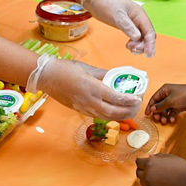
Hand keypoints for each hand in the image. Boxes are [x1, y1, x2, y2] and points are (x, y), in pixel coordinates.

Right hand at [27, 55, 141, 118]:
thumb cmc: (66, 69)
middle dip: (128, 111)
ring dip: (121, 116)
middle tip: (137, 105)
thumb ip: (103, 74)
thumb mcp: (88, 68)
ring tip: (130, 110)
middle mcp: (90, 101)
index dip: (129, 100)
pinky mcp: (80, 111)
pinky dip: (110, 116)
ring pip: (107, 117)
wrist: (47, 77)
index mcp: (93, 88)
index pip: (116, 98)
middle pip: (114, 112)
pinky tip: (115, 111)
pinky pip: (98, 116)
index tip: (138, 98)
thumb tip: (116, 75)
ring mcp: (84, 108)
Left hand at [81, 0, 155, 55]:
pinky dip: (134, 43)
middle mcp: (138, 18)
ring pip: (142, 37)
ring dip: (138, 45)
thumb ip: (127, 26)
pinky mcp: (127, 25)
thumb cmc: (105, 4)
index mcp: (139, 14)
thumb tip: (137, 37)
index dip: (150, 44)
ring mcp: (133, 22)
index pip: (149, 31)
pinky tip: (128, 45)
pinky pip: (135, 37)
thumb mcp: (116, 15)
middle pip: (147, 36)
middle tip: (133, 49)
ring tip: (129, 47)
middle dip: (143, 45)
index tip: (148, 54)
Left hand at [136, 154, 185, 185]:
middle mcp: (147, 175)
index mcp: (150, 163)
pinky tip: (162, 183)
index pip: (138, 162)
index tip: (145, 162)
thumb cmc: (181, 167)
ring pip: (142, 181)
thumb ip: (158, 157)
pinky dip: (153, 185)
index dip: (141, 161)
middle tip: (151, 169)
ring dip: (146, 178)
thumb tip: (150, 157)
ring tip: (158, 176)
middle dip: (142, 170)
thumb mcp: (170, 157)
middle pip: (138, 172)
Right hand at [145, 83, 185, 124]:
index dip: (150, 106)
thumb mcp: (170, 101)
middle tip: (157, 119)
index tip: (147, 113)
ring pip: (165, 110)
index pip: (154, 98)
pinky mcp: (179, 106)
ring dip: (164, 116)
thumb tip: (152, 109)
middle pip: (159, 105)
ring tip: (165, 121)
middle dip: (158, 113)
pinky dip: (171, 116)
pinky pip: (172, 112)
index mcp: (164, 90)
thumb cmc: (184, 95)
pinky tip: (172, 119)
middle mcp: (168, 95)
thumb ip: (160, 106)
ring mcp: (174, 101)